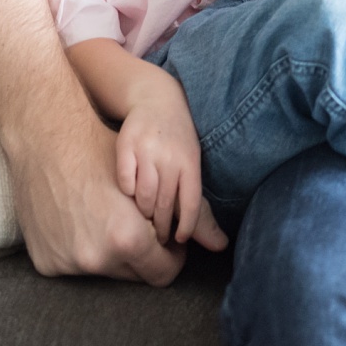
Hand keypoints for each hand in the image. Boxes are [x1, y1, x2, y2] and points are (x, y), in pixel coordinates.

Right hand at [7, 109, 202, 282]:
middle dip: (142, 252)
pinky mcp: (47, 264)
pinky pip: (76, 266)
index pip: (165, 272)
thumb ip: (192, 217)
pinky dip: (83, 249)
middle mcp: (96, 259)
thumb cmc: (105, 153)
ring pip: (106, 271)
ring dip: (112, 252)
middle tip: (137, 224)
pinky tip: (82, 220)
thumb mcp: (152, 181)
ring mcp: (68, 264)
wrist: (44, 141)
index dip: (170, 253)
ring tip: (108, 217)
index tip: (165, 236)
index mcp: (127, 239)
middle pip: (136, 274)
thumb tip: (221, 245)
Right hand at [115, 75, 217, 246]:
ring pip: (144, 196)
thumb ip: (201, 208)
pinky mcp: (126, 146)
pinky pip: (125, 181)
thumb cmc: (178, 141)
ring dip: (144, 214)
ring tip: (144, 220)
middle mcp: (170, 156)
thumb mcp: (192, 165)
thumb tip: (220, 246)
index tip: (179, 240)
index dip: (186, 227)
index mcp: (191, 162)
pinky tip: (129, 196)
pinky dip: (127, 193)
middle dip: (161, 228)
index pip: (191, 204)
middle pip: (165, 205)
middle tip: (157, 238)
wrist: (157, 99)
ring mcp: (147, 150)